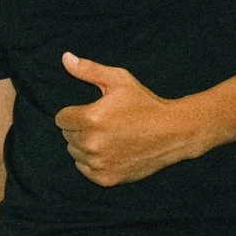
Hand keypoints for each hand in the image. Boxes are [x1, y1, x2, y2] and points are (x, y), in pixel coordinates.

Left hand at [53, 52, 203, 185]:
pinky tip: (112, 151)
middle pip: (67, 136)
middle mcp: (92, 143)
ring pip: (75, 152)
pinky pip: (85, 168)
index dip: (75, 113)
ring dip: (85, 145)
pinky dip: (93, 161)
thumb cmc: (145, 103)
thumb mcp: (119, 80)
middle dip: (81, 128)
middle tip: (105, 123)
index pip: (61, 119)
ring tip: (110, 136)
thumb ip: (88, 70)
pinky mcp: (106, 178)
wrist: (173, 132)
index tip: (93, 111)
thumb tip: (65, 58)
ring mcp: (99, 163)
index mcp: (90, 118)